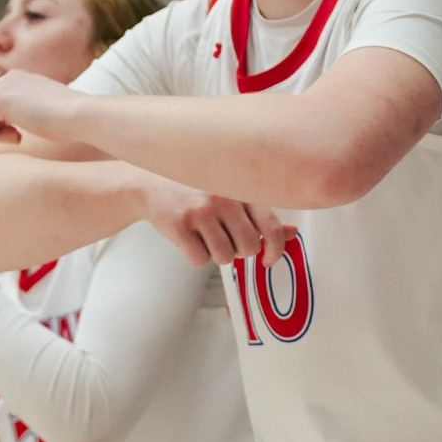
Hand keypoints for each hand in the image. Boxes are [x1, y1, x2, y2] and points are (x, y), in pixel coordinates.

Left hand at [0, 69, 82, 144]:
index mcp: (21, 78)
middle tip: (16, 136)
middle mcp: (8, 78)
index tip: (23, 132)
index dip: (1, 121)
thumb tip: (16, 124)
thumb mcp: (47, 110)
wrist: (83, 115)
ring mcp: (2, 86)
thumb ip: (29, 110)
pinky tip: (18, 138)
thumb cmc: (73, 120)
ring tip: (15, 137)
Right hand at [138, 176, 294, 267]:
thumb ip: (262, 215)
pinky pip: (199, 260)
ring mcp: (201, 211)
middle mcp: (225, 198)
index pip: (271, 227)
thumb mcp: (232, 195)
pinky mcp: (180, 224)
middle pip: (248, 248)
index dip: (275, 250)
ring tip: (205, 236)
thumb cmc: (196, 191)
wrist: (149, 181)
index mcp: (242, 190)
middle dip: (237, 251)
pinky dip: (196, 257)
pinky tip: (189, 239)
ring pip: (224, 257)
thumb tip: (292, 233)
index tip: (269, 259)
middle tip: (224, 239)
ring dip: (215, 254)